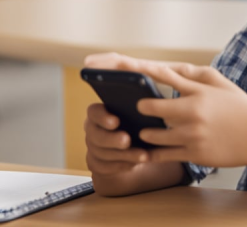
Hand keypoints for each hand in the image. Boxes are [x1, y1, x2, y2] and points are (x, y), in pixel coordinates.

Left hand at [83, 53, 246, 167]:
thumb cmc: (239, 107)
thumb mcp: (220, 84)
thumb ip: (193, 75)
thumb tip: (168, 69)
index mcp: (198, 92)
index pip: (164, 76)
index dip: (140, 70)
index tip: (122, 66)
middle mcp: (193, 112)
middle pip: (152, 107)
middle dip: (143, 107)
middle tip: (139, 108)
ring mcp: (192, 135)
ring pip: (154, 134)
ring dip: (146, 132)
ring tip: (143, 131)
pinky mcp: (194, 154)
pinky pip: (164, 155)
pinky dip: (152, 153)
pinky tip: (145, 152)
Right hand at [83, 53, 155, 175]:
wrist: (133, 147)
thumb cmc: (139, 122)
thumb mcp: (140, 109)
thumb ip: (140, 97)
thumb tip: (153, 78)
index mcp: (101, 112)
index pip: (93, 111)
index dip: (102, 116)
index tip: (116, 121)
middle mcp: (93, 129)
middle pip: (95, 135)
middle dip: (111, 139)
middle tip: (127, 140)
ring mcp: (94, 147)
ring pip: (102, 153)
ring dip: (123, 155)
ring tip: (142, 155)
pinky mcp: (98, 164)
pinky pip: (105, 167)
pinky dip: (122, 166)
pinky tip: (136, 164)